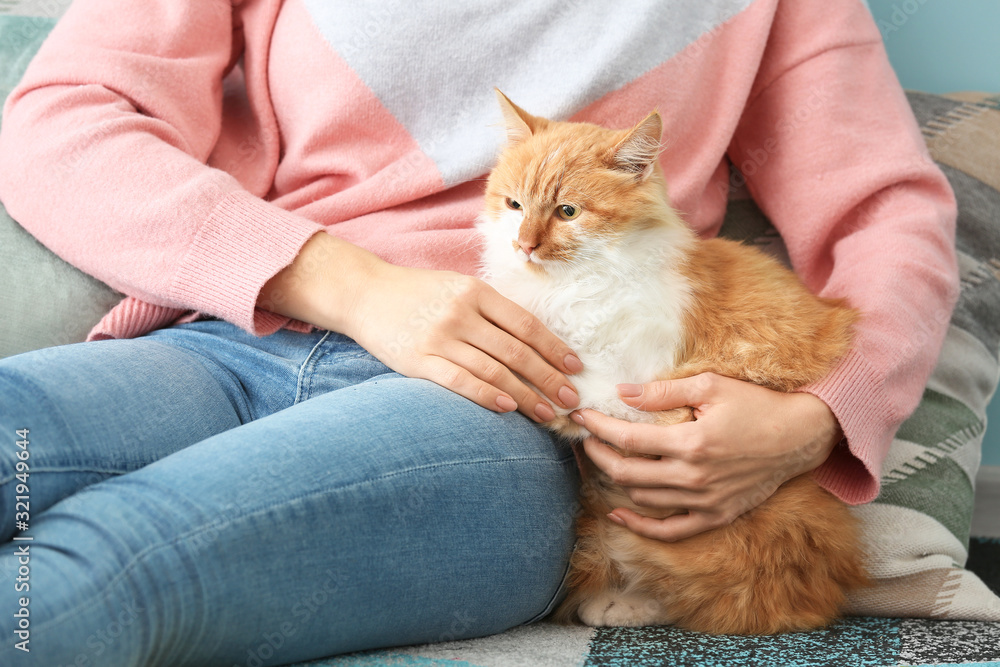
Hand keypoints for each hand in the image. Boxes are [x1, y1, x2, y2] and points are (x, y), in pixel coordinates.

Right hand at [259, 232, 580, 420]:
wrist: (365, 293)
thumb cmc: (418, 293)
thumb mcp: (457, 287)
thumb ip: (491, 309)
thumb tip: (533, 340)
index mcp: (476, 291)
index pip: (525, 324)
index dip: (553, 347)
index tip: (574, 367)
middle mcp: (461, 313)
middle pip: (515, 350)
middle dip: (547, 377)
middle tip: (570, 398)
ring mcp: (439, 337)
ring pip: (493, 370)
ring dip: (525, 394)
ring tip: (547, 412)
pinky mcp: (419, 360)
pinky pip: (460, 381)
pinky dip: (487, 396)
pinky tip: (508, 409)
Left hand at [571, 373, 840, 540]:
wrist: (799, 437)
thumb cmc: (756, 405)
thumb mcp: (710, 386)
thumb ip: (663, 391)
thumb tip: (622, 392)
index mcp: (692, 442)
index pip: (627, 439)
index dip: (598, 428)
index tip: (580, 416)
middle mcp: (695, 476)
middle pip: (626, 472)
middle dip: (597, 453)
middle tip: (585, 437)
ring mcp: (705, 501)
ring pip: (642, 498)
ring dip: (615, 480)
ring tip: (602, 458)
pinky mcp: (715, 515)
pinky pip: (670, 530)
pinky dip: (640, 525)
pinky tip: (618, 512)